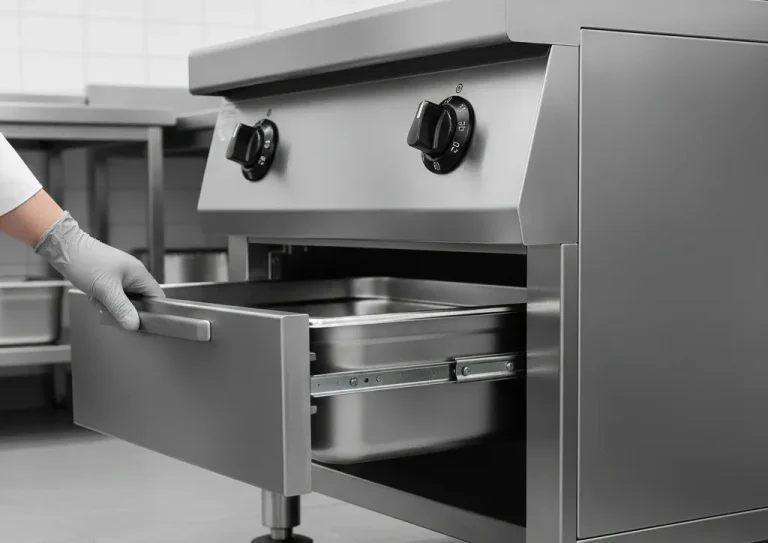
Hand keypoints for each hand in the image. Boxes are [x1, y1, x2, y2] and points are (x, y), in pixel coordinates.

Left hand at [35, 212, 164, 330]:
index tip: (142, 323)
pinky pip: (113, 296)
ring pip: (124, 300)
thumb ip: (122, 309)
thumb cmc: (85, 261)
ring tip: (98, 299)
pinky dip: (104, 300)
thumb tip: (134, 325)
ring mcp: (121, 276)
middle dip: (125, 309)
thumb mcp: (105, 290)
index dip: (152, 312)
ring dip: (112, 305)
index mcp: (139, 273)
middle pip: (140, 301)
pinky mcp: (109, 278)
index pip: (156, 297)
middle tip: (111, 308)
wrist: (64, 248)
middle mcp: (133, 274)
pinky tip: (94, 296)